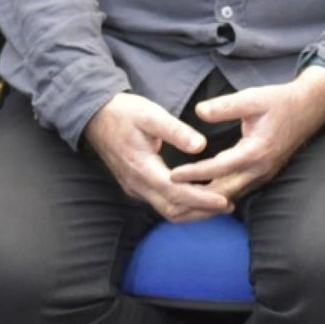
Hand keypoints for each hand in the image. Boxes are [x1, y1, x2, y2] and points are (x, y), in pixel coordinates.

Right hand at [84, 92, 229, 222]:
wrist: (95, 116)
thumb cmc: (125, 113)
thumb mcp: (151, 115)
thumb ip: (176, 131)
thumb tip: (201, 145)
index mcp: (142, 168)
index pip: (176, 193)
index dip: (202, 200)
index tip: (224, 200)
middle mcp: (137, 184)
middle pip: (172, 209)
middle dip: (201, 211)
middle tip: (228, 205)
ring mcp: (135, 187)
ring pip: (166, 209)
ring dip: (192, 210)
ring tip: (218, 203)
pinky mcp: (136, 185)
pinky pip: (160, 202)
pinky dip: (182, 203)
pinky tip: (197, 196)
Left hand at [169, 66, 324, 202]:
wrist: (310, 107)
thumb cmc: (280, 101)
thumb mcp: (253, 98)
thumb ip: (225, 106)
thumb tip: (199, 111)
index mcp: (256, 151)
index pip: (219, 168)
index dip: (194, 173)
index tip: (171, 176)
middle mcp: (260, 169)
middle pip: (223, 192)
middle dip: (195, 199)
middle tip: (169, 202)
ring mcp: (263, 174)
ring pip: (230, 196)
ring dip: (205, 203)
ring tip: (180, 206)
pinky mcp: (263, 174)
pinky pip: (237, 191)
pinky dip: (218, 197)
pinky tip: (202, 198)